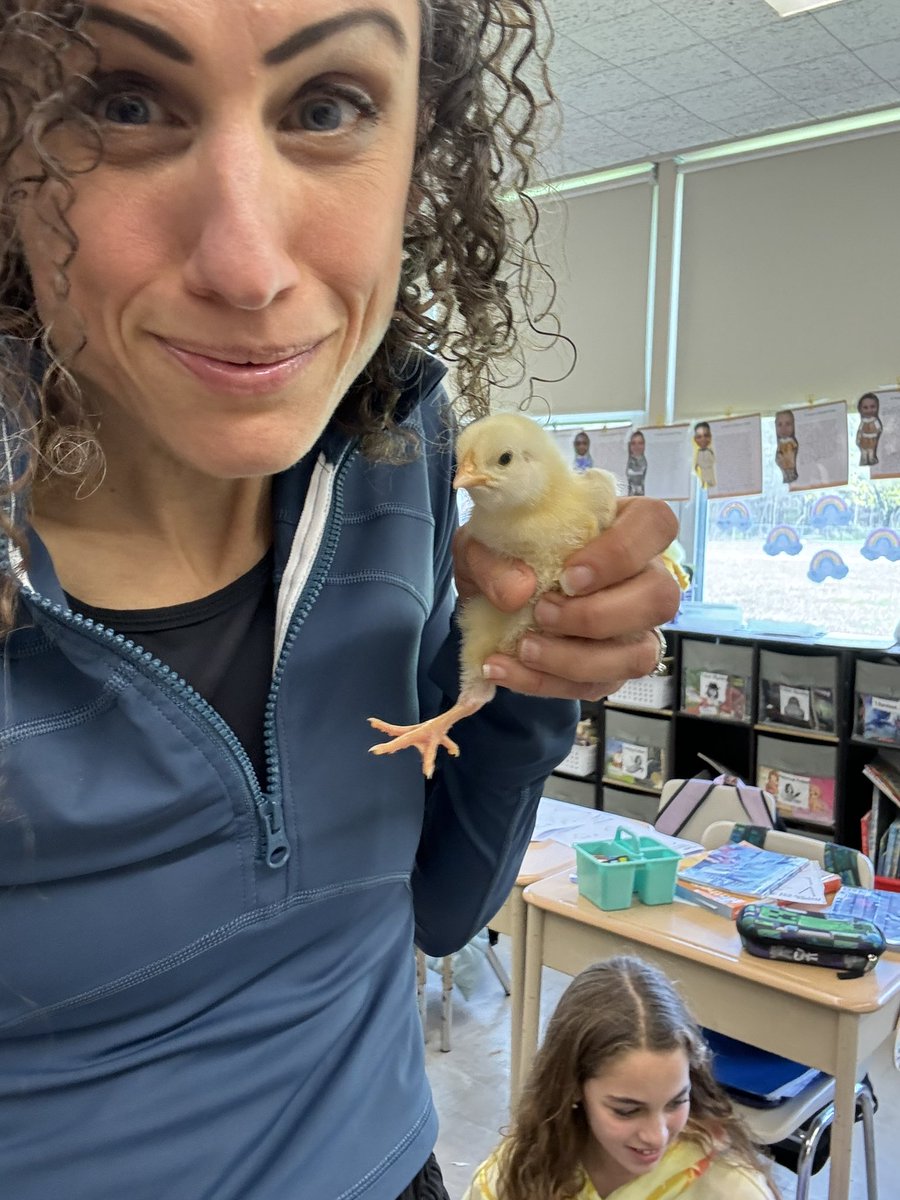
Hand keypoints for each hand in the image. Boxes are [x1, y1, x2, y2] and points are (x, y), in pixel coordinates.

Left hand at [452, 497, 680, 701]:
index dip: (622, 552)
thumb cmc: (500, 555)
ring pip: (639, 655)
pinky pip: (595, 686)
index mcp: (621, 526)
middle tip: (543, 612)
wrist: (483, 598)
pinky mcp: (611, 669)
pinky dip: (545, 683)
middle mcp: (642, 577)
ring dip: (577, 659)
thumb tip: (518, 592)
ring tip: (523, 647)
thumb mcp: (480, 543)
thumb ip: (491, 558)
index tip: (569, 574)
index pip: (655, 524)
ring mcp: (634, 628)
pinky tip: (503, 668)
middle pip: (661, 598)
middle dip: (598, 615)